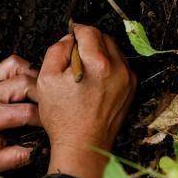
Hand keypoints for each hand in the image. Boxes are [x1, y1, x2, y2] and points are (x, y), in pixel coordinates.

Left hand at [0, 55, 39, 172]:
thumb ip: (21, 155)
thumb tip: (45, 149)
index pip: (26, 112)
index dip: (43, 121)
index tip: (51, 128)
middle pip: (24, 83)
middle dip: (41, 96)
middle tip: (50, 109)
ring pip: (16, 66)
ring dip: (32, 77)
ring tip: (40, 95)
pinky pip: (7, 65)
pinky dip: (21, 70)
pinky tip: (28, 85)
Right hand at [36, 24, 136, 177]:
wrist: (83, 146)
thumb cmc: (63, 117)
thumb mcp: (46, 79)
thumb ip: (57, 50)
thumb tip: (68, 38)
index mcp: (98, 63)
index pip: (89, 31)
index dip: (76, 30)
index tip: (70, 36)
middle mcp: (118, 68)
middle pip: (104, 38)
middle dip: (89, 41)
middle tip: (74, 55)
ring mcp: (127, 79)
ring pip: (114, 51)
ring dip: (100, 52)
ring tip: (84, 70)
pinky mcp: (131, 89)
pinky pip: (120, 66)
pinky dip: (108, 66)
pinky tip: (94, 80)